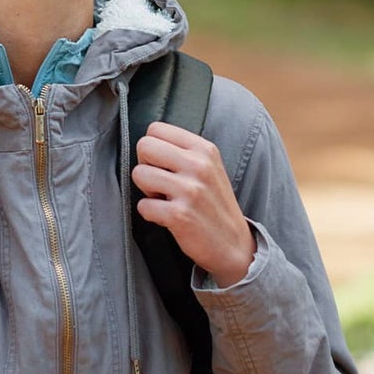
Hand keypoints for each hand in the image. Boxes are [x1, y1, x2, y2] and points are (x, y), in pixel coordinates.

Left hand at [132, 122, 256, 285]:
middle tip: (161, 184)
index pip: (156, 128)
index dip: (152, 149)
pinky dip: (150, 214)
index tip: (164, 166)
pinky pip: (143, 205)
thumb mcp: (209, 168)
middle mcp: (199, 165)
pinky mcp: (179, 215)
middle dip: (145, 166)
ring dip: (146, 191)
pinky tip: (168, 218)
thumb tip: (145, 143)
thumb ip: (182, 151)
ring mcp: (190, 190)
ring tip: (166, 200)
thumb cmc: (213, 204)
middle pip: (144, 146)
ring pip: (139, 174)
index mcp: (204, 149)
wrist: (234, 245)